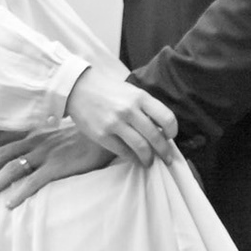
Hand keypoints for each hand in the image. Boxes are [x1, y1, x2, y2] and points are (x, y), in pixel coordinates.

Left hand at [0, 126, 113, 208]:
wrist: (108, 134)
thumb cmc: (83, 138)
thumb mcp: (57, 136)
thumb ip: (41, 143)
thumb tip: (27, 154)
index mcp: (34, 136)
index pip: (1, 142)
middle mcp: (36, 144)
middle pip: (0, 156)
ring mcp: (47, 155)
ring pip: (13, 168)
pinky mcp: (60, 166)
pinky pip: (36, 181)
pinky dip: (20, 192)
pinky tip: (9, 204)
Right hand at [63, 67, 178, 165]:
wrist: (78, 88)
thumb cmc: (108, 90)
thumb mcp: (131, 91)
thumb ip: (146, 107)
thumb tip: (160, 129)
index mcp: (140, 97)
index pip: (166, 118)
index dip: (172, 131)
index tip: (170, 137)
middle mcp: (129, 110)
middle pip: (155, 137)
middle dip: (164, 152)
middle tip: (167, 158)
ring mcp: (115, 123)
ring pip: (141, 148)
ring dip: (149, 159)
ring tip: (149, 162)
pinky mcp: (102, 135)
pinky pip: (123, 152)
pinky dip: (132, 158)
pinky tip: (135, 159)